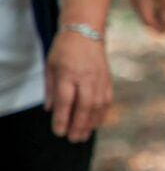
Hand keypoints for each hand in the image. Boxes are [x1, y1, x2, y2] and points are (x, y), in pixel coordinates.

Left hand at [45, 27, 112, 143]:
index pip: (66, 100)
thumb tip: (50, 110)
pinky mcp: (108, 79)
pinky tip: (95, 124)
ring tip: (83, 136)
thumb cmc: (64, 49)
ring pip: (98, 105)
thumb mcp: (50, 66)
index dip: (62, 118)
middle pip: (84, 106)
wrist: (86, 30)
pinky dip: (102, 114)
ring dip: (91, 123)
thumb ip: (50, 89)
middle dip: (79, 125)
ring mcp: (100, 78)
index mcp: (69, 73)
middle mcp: (86, 77)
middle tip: (73, 139)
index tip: (58, 132)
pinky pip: (107, 100)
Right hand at [130, 0, 164, 32]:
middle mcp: (135, 2)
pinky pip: (144, 9)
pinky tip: (163, 10)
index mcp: (142, 2)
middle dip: (158, 26)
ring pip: (144, 16)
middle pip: (146, 22)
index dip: (161, 29)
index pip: (150, 23)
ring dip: (156, 20)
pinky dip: (153, 13)